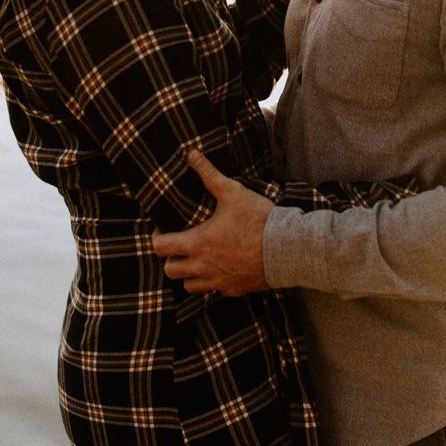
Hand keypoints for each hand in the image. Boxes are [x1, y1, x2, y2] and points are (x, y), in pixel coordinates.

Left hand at [150, 148, 275, 295]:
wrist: (288, 249)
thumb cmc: (258, 220)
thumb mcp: (233, 193)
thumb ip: (209, 174)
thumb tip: (192, 154)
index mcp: (198, 243)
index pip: (160, 247)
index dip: (157, 237)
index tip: (164, 229)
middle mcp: (204, 267)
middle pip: (170, 271)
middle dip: (171, 259)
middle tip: (181, 245)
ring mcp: (219, 282)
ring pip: (189, 286)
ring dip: (189, 274)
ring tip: (199, 258)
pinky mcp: (235, 290)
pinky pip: (215, 291)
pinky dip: (213, 281)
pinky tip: (223, 267)